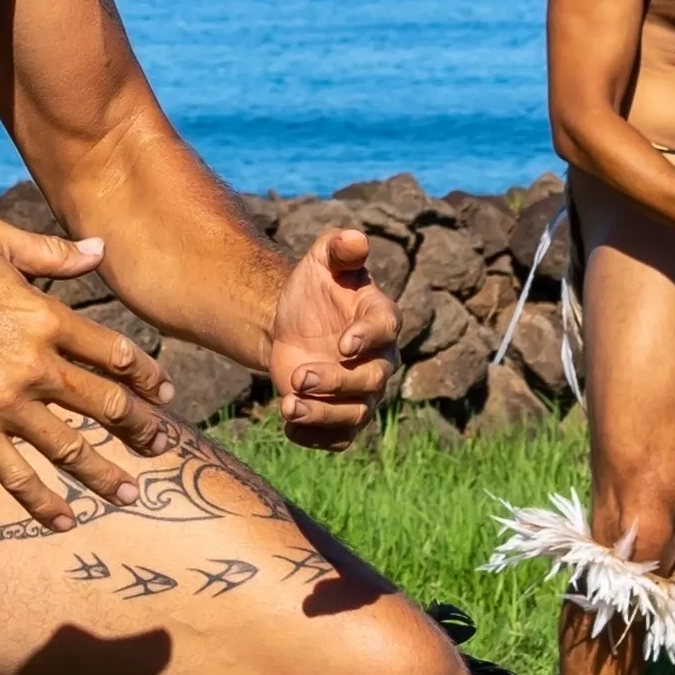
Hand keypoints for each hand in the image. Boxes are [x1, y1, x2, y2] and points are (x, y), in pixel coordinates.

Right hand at [0, 216, 175, 524]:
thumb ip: (53, 251)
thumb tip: (101, 247)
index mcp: (46, 317)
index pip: (113, 353)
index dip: (146, 376)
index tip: (165, 393)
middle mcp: (36, 364)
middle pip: (105, 404)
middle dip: (140, 428)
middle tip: (161, 446)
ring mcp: (6, 402)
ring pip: (70, 447)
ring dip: (105, 474)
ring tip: (129, 493)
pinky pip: (17, 475)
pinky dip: (44, 502)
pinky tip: (65, 520)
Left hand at [264, 226, 399, 448]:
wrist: (289, 323)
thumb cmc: (314, 288)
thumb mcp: (321, 261)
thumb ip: (338, 249)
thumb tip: (354, 237)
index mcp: (379, 318)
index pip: (386, 330)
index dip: (368, 338)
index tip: (343, 343)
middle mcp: (379, 360)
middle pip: (370, 380)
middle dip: (335, 382)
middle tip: (298, 376)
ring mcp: (362, 393)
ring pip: (356, 415)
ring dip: (323, 415)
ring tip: (288, 407)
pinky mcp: (341, 416)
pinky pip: (339, 438)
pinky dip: (315, 437)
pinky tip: (289, 424)